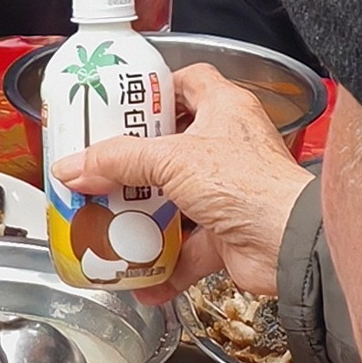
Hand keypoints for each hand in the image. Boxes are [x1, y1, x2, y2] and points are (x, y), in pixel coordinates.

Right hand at [51, 67, 306, 293]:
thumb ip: (119, 161)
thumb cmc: (247, 184)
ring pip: (176, 199)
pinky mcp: (227, 234)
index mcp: (225, 109)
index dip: (155, 89)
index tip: (119, 105)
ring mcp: (228, 191)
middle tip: (99, 166)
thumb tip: (72, 167)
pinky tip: (135, 279)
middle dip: (136, 161)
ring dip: (144, 214)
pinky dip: (163, 266)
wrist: (289, 245)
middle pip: (173, 144)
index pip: (189, 82)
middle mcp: (229, 146)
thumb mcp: (172, 160)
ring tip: (105, 218)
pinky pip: (187, 250)